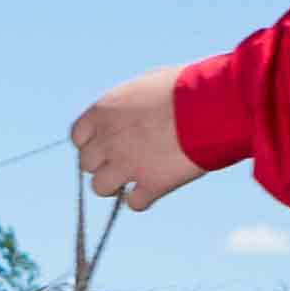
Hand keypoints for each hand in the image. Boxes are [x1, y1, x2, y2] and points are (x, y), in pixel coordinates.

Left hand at [73, 70, 205, 212]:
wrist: (210, 105)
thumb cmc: (185, 88)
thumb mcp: (147, 86)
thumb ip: (128, 106)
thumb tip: (129, 116)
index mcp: (103, 111)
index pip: (78, 137)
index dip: (93, 142)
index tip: (109, 143)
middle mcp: (108, 140)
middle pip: (87, 164)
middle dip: (104, 163)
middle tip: (126, 160)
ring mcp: (127, 164)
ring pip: (100, 188)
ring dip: (116, 185)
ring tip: (136, 177)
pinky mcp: (151, 184)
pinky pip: (134, 204)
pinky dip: (143, 199)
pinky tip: (156, 187)